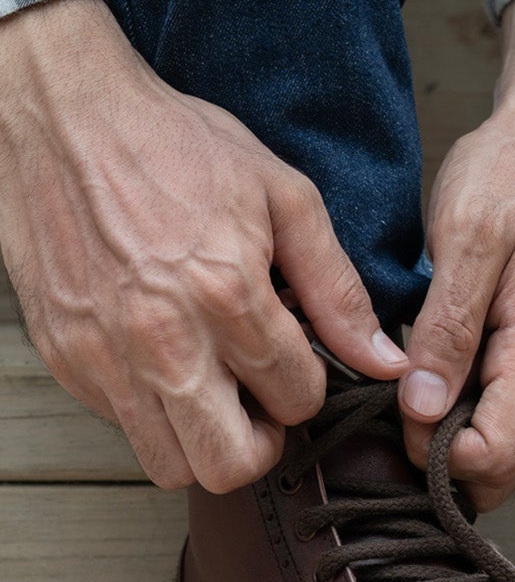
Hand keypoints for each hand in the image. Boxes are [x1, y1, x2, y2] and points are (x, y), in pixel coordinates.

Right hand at [0, 0, 407, 491]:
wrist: (62, 116)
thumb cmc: (176, 146)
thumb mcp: (284, 196)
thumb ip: (337, 288)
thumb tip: (384, 358)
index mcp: (226, 292)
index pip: (295, 399)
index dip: (309, 387)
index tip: (300, 359)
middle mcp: (162, 338)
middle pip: (230, 465)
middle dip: (263, 442)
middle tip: (264, 401)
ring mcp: (103, 356)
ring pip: (169, 465)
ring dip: (204, 440)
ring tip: (216, 386)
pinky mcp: (63, 359)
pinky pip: (120, 426)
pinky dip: (152, 412)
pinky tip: (168, 359)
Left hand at [399, 0, 514, 507]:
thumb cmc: (514, 177)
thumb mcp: (465, 239)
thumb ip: (448, 331)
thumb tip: (423, 412)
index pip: (493, 456)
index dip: (433, 453)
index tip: (396, 414)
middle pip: (509, 467)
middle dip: (449, 457)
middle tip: (400, 406)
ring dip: (468, 436)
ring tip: (426, 385)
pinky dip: (490, 411)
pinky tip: (458, 370)